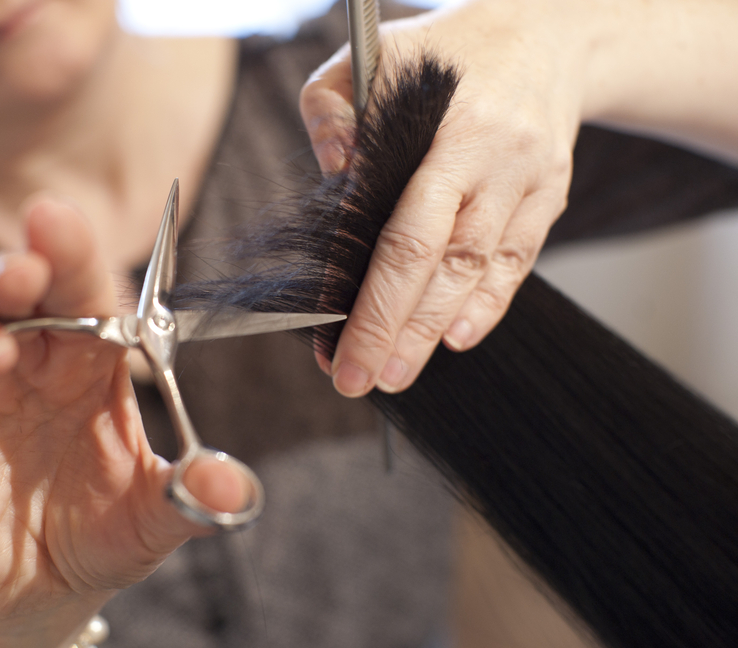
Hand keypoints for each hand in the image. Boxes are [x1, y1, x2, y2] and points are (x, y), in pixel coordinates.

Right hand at [0, 198, 242, 647]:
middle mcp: (30, 362)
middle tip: (23, 274)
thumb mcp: (157, 517)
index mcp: (91, 363)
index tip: (58, 222)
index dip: (74, 259)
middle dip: (14, 273)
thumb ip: (194, 498)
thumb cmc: (104, 532)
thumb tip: (235, 489)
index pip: (86, 295)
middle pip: (14, 294)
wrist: (45, 589)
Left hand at [300, 0, 590, 395]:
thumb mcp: (375, 53)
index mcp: (446, 124)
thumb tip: (333, 174)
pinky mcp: (550, 196)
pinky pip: (517, 262)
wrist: (550, 34)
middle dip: (392, 328)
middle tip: (358, 380)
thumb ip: (333, 106)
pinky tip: (456, 340)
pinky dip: (487, 306)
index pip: (399, 225)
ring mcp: (527, 179)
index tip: (331, 339)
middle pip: (438, 260)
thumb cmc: (446, 51)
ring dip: (433, 330)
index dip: (364, 290)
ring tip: (396, 374)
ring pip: (477, 270)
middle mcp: (492, 156)